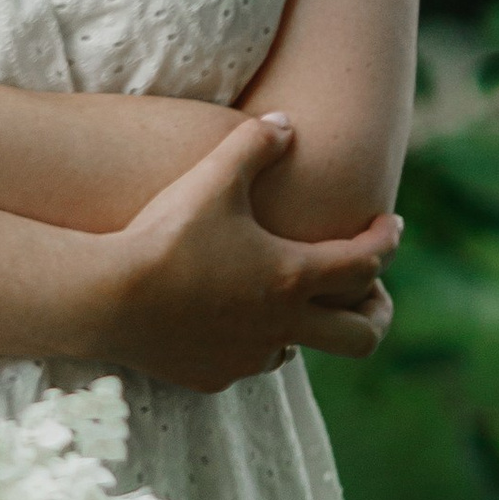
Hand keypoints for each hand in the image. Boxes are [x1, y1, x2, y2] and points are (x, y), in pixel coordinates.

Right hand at [88, 113, 399, 392]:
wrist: (106, 297)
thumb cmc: (165, 234)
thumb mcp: (212, 177)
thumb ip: (253, 144)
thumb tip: (285, 123)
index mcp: (292, 276)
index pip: (366, 263)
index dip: (387, 240)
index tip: (391, 225)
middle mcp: (281, 324)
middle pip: (360, 336)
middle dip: (376, 313)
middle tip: (371, 292)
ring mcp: (248, 356)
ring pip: (298, 349)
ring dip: (303, 325)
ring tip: (286, 300)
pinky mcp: (212, 376)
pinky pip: (246, 362)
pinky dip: (250, 342)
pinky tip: (228, 321)